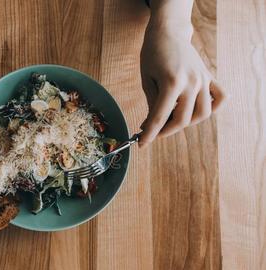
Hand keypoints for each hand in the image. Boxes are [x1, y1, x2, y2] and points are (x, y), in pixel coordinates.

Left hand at [139, 20, 226, 145]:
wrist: (168, 33)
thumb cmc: (153, 54)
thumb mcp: (147, 80)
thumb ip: (153, 104)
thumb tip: (152, 126)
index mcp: (172, 82)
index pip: (160, 117)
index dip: (149, 133)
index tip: (142, 144)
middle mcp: (192, 82)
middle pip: (182, 119)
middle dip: (165, 130)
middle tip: (152, 130)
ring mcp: (204, 80)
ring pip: (203, 114)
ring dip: (186, 122)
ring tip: (171, 119)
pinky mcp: (210, 77)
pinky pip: (220, 99)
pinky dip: (212, 108)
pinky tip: (196, 109)